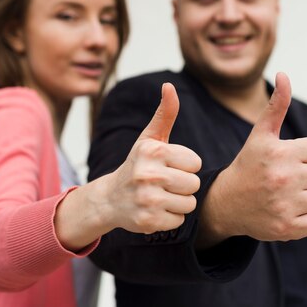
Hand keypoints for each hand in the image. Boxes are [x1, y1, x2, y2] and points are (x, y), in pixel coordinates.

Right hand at [104, 83, 201, 233]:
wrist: (110, 199)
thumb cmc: (138, 164)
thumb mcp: (150, 138)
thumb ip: (165, 113)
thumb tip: (169, 85)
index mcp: (152, 152)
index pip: (195, 163)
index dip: (185, 166)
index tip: (168, 166)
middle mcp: (148, 174)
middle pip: (194, 184)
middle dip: (184, 185)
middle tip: (164, 184)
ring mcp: (147, 199)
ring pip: (189, 203)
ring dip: (179, 202)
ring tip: (161, 196)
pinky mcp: (147, 221)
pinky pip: (179, 220)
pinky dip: (171, 218)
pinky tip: (156, 210)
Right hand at [199, 72, 306, 245]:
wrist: (226, 203)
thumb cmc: (249, 164)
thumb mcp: (261, 135)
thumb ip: (277, 105)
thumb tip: (284, 75)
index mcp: (281, 153)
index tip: (295, 157)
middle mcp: (284, 179)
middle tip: (291, 177)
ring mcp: (286, 206)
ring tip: (292, 193)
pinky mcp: (288, 229)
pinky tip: (292, 209)